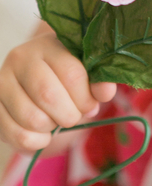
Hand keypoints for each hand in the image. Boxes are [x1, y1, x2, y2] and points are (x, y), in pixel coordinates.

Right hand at [0, 30, 115, 152]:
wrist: (36, 78)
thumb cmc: (65, 73)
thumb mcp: (85, 70)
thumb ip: (99, 79)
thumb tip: (106, 92)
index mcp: (48, 44)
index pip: (71, 73)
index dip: (86, 97)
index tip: (92, 104)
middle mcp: (21, 58)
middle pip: (48, 95)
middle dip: (69, 114)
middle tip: (75, 115)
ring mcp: (2, 82)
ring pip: (31, 118)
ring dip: (52, 128)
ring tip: (57, 120)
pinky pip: (17, 135)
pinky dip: (37, 142)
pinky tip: (44, 133)